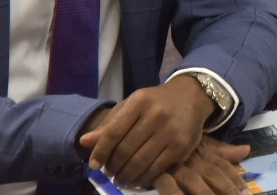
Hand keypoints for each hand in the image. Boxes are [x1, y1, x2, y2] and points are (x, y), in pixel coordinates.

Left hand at [79, 76, 215, 184]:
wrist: (191, 97)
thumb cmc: (155, 102)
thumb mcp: (131, 106)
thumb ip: (110, 124)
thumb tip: (84, 142)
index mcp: (139, 101)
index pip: (113, 132)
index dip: (100, 151)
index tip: (94, 165)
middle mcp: (156, 114)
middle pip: (125, 150)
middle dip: (113, 167)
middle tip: (110, 173)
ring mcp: (170, 131)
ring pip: (139, 163)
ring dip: (125, 176)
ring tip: (121, 179)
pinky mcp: (181, 147)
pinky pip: (156, 169)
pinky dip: (143, 178)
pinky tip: (137, 179)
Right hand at [152, 138, 251, 194]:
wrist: (148, 128)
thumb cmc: (176, 137)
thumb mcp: (199, 142)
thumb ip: (221, 149)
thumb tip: (247, 150)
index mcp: (202, 151)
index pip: (221, 166)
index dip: (234, 179)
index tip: (246, 192)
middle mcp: (191, 158)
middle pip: (211, 174)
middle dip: (226, 188)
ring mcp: (175, 165)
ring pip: (193, 182)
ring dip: (205, 193)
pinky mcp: (157, 173)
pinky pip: (168, 187)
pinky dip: (176, 194)